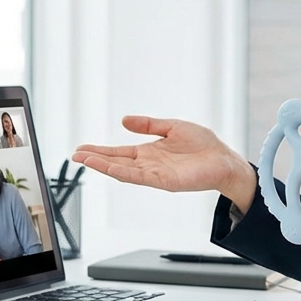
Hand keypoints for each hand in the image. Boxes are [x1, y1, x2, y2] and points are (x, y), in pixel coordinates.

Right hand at [73, 116, 256, 209]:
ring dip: (104, 166)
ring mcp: (155, 174)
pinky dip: (123, 173)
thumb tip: (124, 119)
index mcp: (149, 152)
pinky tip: (110, 169)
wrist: (224, 160)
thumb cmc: (203, 145)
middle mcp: (149, 164)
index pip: (119, 152)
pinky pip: (140, 177)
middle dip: (95, 159)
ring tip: (85, 160)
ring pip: (123, 171)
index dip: (100, 150)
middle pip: (116, 162)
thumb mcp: (172, 127)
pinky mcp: (165, 181)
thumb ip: (148, 125)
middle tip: (75, 155)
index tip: (82, 148)